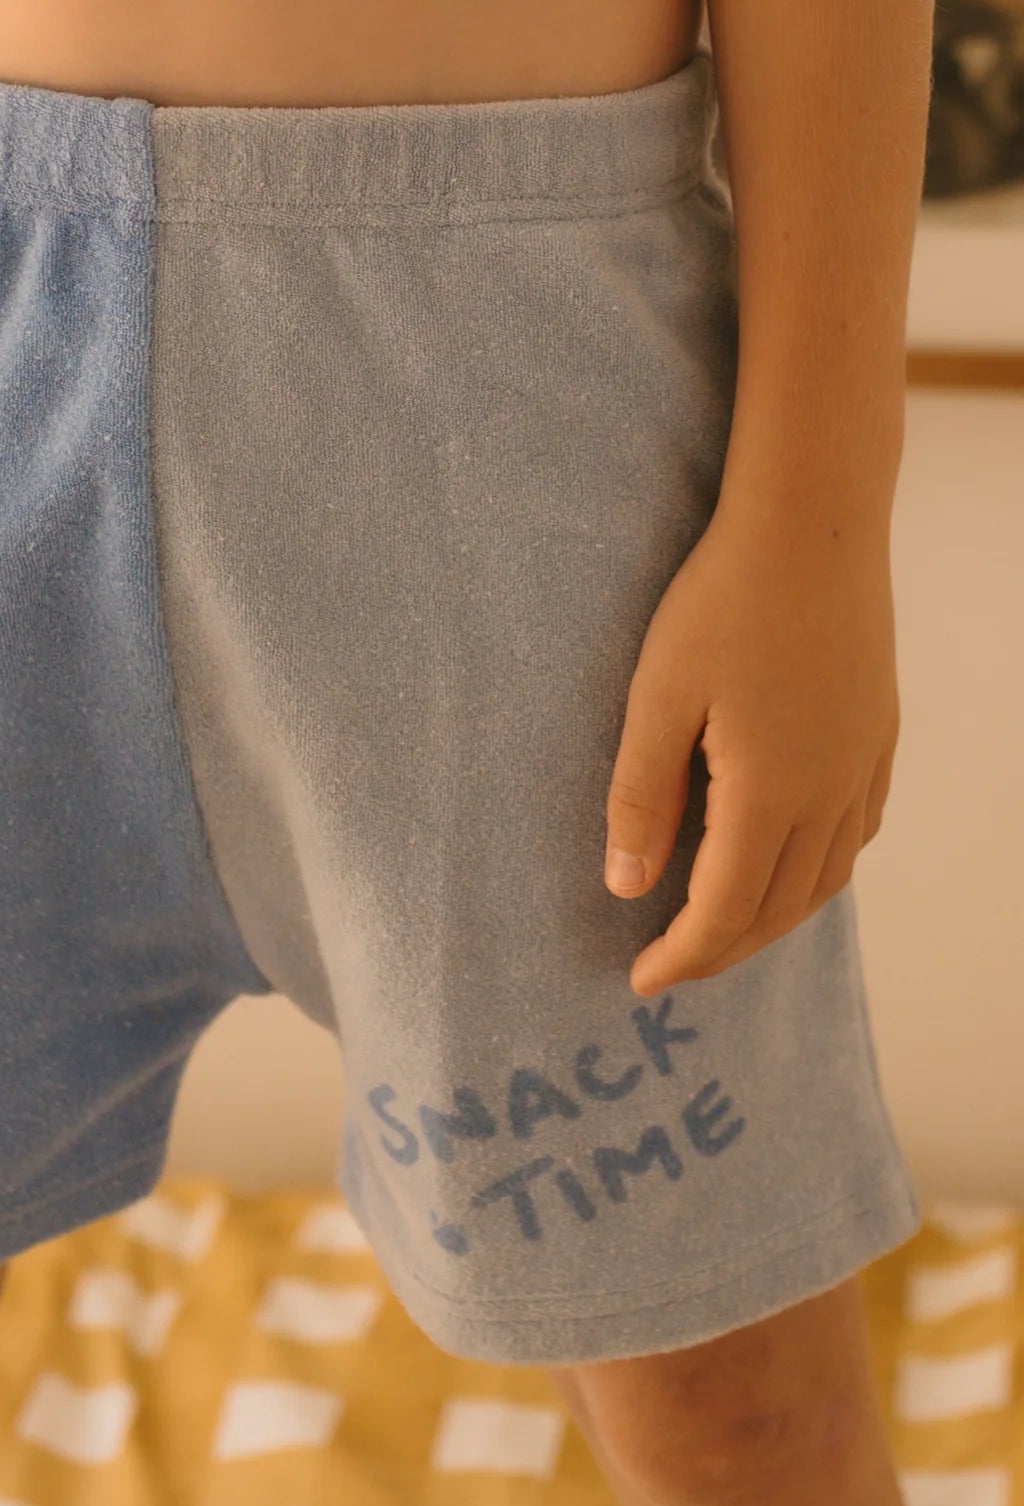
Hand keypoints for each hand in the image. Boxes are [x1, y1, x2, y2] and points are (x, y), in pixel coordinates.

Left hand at [602, 499, 899, 995]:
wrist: (813, 522)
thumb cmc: (720, 602)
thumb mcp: (656, 699)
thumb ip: (641, 796)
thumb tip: (626, 887)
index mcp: (770, 792)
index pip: (724, 909)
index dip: (682, 955)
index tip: (640, 982)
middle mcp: (830, 792)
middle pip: (779, 908)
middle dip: (723, 950)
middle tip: (672, 966)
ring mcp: (864, 764)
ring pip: (826, 879)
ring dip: (772, 919)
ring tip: (721, 930)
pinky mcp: (879, 735)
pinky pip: (856, 833)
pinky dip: (818, 873)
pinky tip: (789, 864)